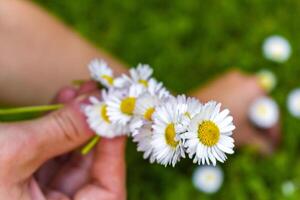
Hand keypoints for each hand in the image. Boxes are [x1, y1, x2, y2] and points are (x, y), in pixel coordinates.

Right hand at [0, 82, 125, 199]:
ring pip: (71, 159)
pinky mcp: (24, 181)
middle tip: (98, 97)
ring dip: (76, 123)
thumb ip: (62, 130)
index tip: (116, 118)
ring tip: (81, 92)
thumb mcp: (15, 151)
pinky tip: (63, 101)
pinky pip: (51, 154)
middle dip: (94, 129)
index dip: (115, 154)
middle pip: (90, 171)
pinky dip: (57, 128)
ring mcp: (36, 197)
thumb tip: (98, 107)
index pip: (107, 193)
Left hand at [192, 70, 280, 153]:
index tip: (271, 145)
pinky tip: (233, 124)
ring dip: (248, 117)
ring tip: (246, 135)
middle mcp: (244, 78)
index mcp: (255, 88)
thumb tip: (268, 149)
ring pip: (246, 101)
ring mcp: (230, 79)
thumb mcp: (243, 136)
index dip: (273, 132)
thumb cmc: (216, 124)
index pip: (271, 113)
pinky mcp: (219, 82)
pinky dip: (237, 109)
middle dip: (259, 125)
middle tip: (260, 141)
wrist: (187, 114)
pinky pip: (234, 96)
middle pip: (259, 106)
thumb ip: (261, 144)